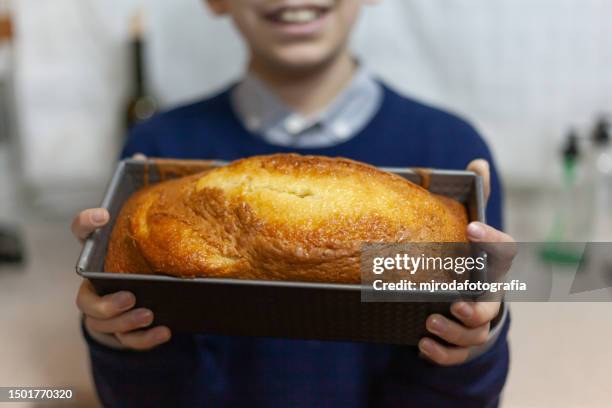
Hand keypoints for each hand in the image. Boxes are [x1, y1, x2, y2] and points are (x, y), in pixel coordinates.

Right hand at [72, 184, 171, 349]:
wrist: (133, 290)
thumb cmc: (132, 253)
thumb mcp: (138, 226)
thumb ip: (139, 194)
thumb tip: (142, 160)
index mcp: (99, 252)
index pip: (80, 233)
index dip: (86, 223)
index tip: (101, 214)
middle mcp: (95, 283)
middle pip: (84, 297)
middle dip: (103, 300)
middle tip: (129, 295)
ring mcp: (105, 309)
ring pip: (102, 324)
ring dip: (123, 323)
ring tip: (149, 314)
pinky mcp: (121, 329)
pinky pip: (126, 340)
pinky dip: (143, 339)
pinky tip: (165, 331)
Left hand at [418, 159, 515, 365]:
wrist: (464, 300)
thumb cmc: (466, 261)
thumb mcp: (468, 232)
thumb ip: (474, 201)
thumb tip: (478, 163)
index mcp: (491, 264)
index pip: (503, 250)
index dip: (491, 239)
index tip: (470, 229)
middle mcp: (489, 294)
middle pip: (492, 305)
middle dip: (477, 307)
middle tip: (455, 302)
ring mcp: (477, 322)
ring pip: (475, 334)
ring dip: (455, 332)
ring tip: (429, 322)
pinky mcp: (462, 344)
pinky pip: (456, 355)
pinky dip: (442, 353)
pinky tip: (423, 345)